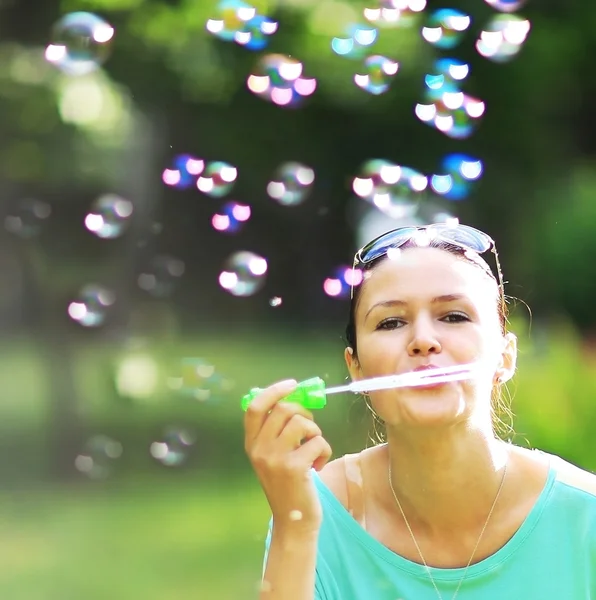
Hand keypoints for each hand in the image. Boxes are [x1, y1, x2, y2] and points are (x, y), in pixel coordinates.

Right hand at [244, 379, 332, 533]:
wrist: (293, 522)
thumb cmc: (287, 485)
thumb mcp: (272, 457)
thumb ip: (277, 432)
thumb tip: (295, 399)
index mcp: (251, 444)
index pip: (255, 406)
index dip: (274, 391)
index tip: (292, 385)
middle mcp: (259, 449)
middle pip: (283, 408)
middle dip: (304, 412)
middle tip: (310, 429)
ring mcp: (275, 458)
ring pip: (302, 422)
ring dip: (315, 432)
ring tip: (314, 449)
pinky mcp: (294, 467)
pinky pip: (318, 441)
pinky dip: (324, 450)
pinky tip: (317, 465)